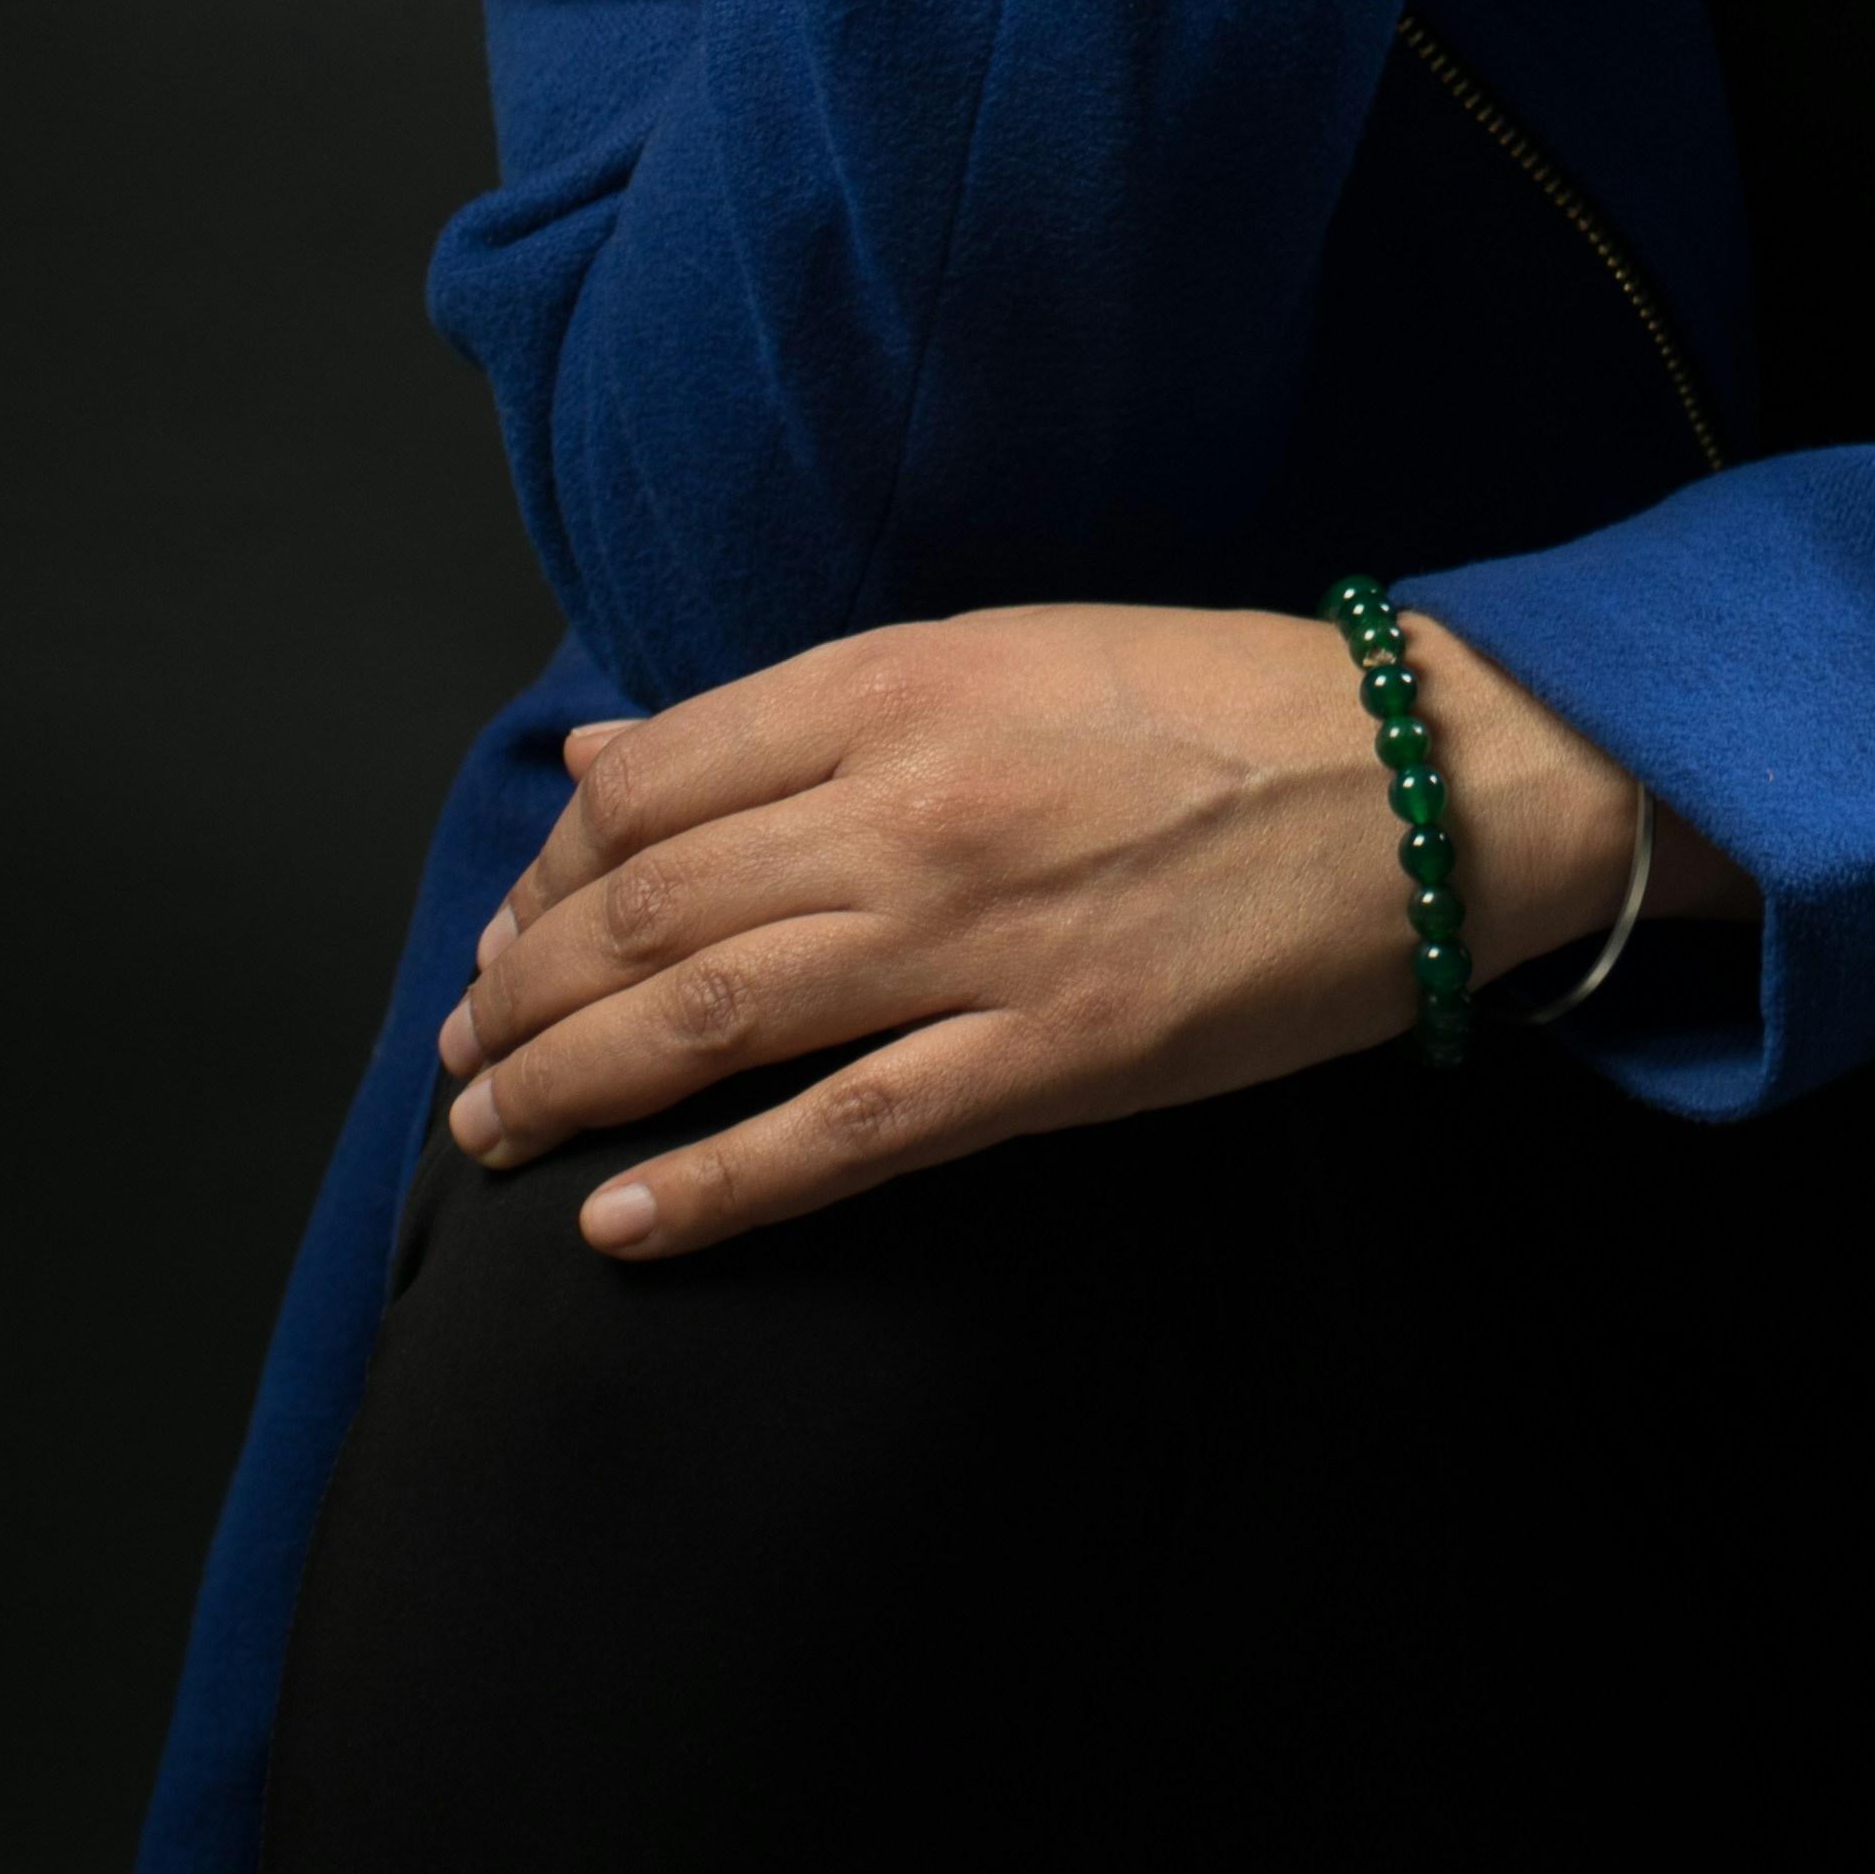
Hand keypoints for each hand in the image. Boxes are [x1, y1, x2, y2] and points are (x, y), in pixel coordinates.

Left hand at [431, 605, 1735, 1254]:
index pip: (651, 781)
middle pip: (649, 909)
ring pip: (706, 1021)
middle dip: (522, 991)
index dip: (550, 866)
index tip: (511, 924)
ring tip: (493, 1130)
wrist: (1408, 777)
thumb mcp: (996, 650)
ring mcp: (971, 939)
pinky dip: (708, 1190)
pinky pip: (834, 1137)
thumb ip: (804, 707)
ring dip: (568, 1084)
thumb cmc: (1205, 702)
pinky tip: (621, 1223)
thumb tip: (609, 758)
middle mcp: (910, 804)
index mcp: (899, 684)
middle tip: (466, 1049)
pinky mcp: (1043, 1059)